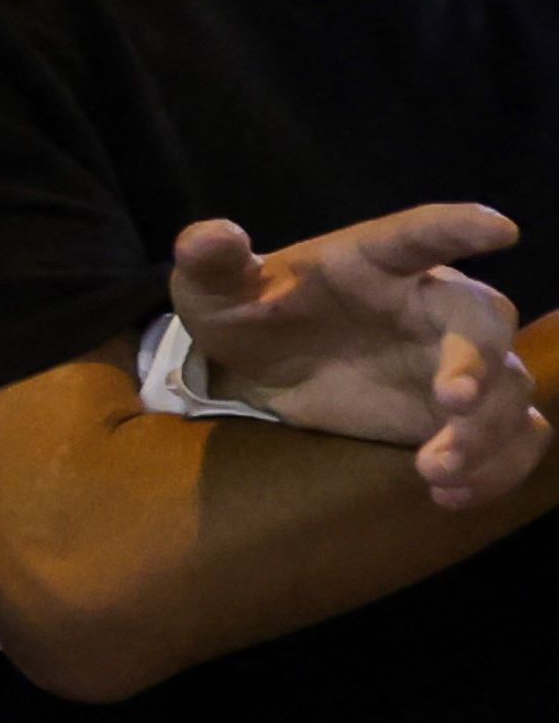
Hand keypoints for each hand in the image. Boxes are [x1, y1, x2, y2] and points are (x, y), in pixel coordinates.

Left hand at [170, 206, 544, 495]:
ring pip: (509, 388)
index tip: (500, 228)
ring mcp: (454, 362)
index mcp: (375, 261)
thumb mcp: (214, 286)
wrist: (263, 365)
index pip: (420, 235)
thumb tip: (211, 237)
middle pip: (484, 322)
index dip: (459, 228)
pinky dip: (498, 467)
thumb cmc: (251, 310)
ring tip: (435, 469)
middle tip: (452, 402)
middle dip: (480, 361)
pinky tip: (448, 494)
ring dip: (487, 430)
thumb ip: (210, 259)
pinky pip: (512, 437)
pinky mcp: (461, 415)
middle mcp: (430, 306)